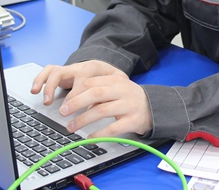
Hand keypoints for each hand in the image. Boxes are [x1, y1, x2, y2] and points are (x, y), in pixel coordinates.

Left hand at [30, 61, 152, 137]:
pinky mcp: (134, 120)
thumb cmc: (129, 98)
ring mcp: (128, 105)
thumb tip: (75, 100)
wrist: (154, 107)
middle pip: (95, 93)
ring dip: (83, 120)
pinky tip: (90, 138)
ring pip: (102, 111)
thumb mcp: (115, 88)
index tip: (64, 102)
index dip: (74, 92)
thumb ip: (98, 90)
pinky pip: (113, 128)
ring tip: (72, 127)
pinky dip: (99, 134)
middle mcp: (122, 90)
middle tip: (63, 112)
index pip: (90, 82)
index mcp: (116, 80)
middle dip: (76, 103)